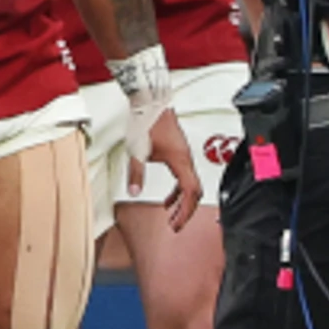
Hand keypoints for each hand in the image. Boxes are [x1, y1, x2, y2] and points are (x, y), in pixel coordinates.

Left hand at [143, 109, 200, 230]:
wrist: (151, 103)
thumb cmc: (146, 122)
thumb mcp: (137, 151)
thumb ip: (135, 173)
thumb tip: (134, 192)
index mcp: (180, 160)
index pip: (190, 192)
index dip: (186, 211)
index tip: (177, 224)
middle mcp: (186, 159)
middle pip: (195, 191)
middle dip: (186, 210)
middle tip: (176, 225)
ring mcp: (184, 155)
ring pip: (191, 184)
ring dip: (182, 201)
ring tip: (171, 216)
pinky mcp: (179, 152)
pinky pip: (184, 176)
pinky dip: (178, 190)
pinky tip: (168, 198)